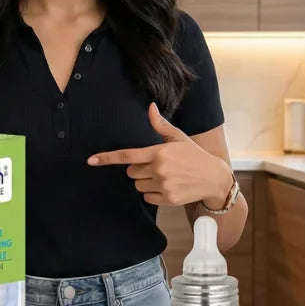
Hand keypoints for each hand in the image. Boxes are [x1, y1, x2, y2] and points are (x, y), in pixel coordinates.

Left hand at [87, 102, 231, 207]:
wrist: (213, 177)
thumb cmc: (193, 155)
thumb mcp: (178, 138)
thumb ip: (161, 125)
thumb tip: (150, 107)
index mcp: (158, 152)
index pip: (127, 156)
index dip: (107, 158)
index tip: (91, 160)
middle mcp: (158, 169)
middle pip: (131, 172)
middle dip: (139, 169)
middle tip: (156, 166)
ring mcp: (163, 185)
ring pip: (138, 185)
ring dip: (146, 182)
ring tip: (165, 176)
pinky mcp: (167, 198)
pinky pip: (147, 197)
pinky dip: (153, 193)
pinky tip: (168, 186)